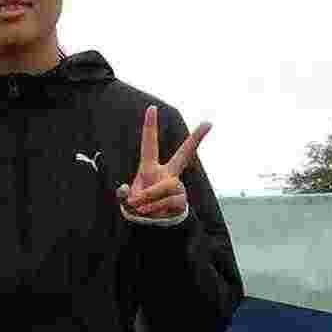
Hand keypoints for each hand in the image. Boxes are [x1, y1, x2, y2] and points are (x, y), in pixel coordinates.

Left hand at [118, 108, 210, 224]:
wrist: (154, 224)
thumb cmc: (140, 205)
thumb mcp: (126, 201)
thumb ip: (123, 196)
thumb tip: (125, 190)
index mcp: (150, 168)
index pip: (149, 144)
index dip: (149, 126)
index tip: (152, 107)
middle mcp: (167, 174)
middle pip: (184, 154)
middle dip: (196, 139)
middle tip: (208, 123)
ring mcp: (177, 186)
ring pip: (167, 185)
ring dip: (150, 197)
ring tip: (142, 206)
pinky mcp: (182, 199)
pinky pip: (169, 200)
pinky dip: (155, 208)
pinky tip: (152, 212)